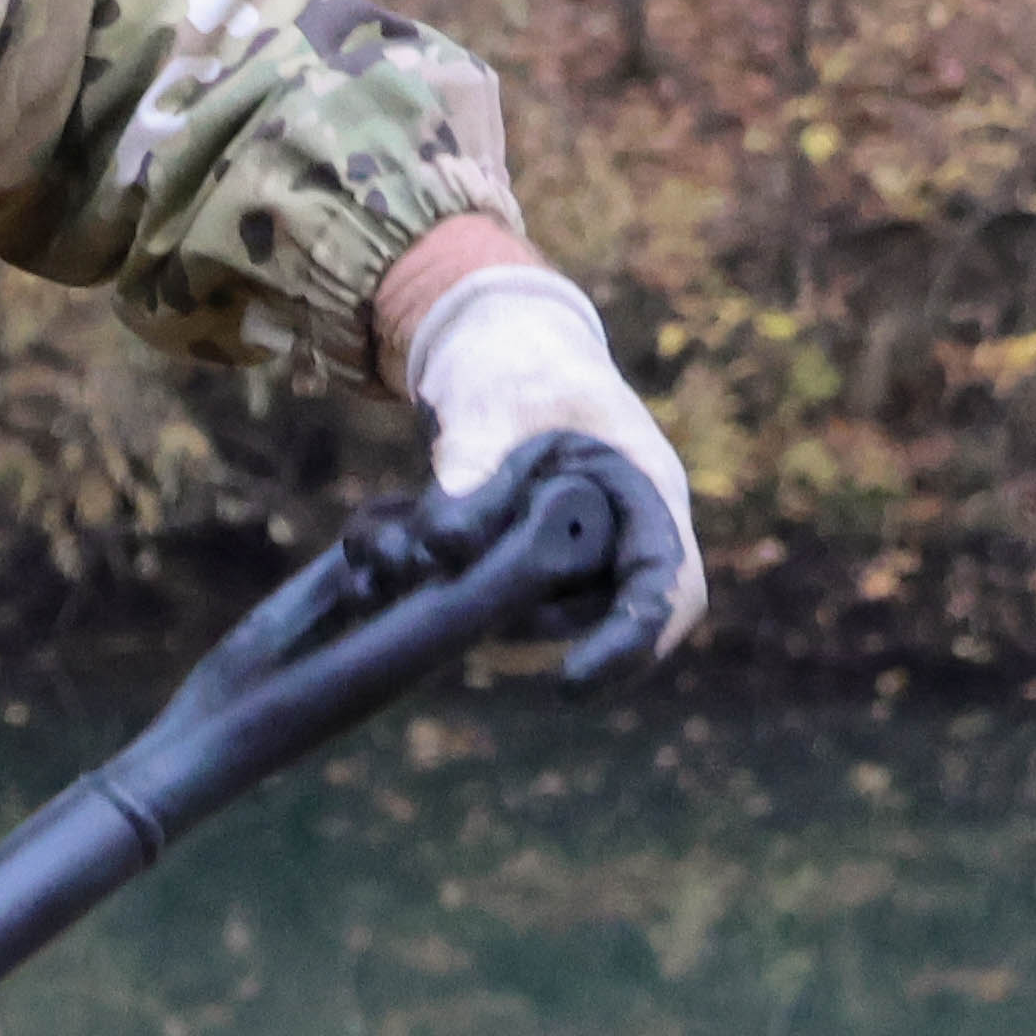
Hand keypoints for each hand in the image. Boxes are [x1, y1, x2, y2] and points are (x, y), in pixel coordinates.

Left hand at [396, 257, 705, 677]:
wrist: (490, 351)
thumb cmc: (519, 367)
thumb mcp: (498, 404)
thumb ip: (476, 471)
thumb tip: (441, 549)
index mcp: (644, 496)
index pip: (667, 593)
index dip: (631, 645)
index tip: (571, 684)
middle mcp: (611, 540)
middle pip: (572, 616)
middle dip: (497, 607)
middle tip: (427, 565)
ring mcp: (560, 560)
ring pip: (511, 616)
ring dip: (443, 593)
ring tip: (379, 542)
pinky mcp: (507, 569)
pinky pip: (466, 600)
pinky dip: (413, 581)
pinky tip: (368, 540)